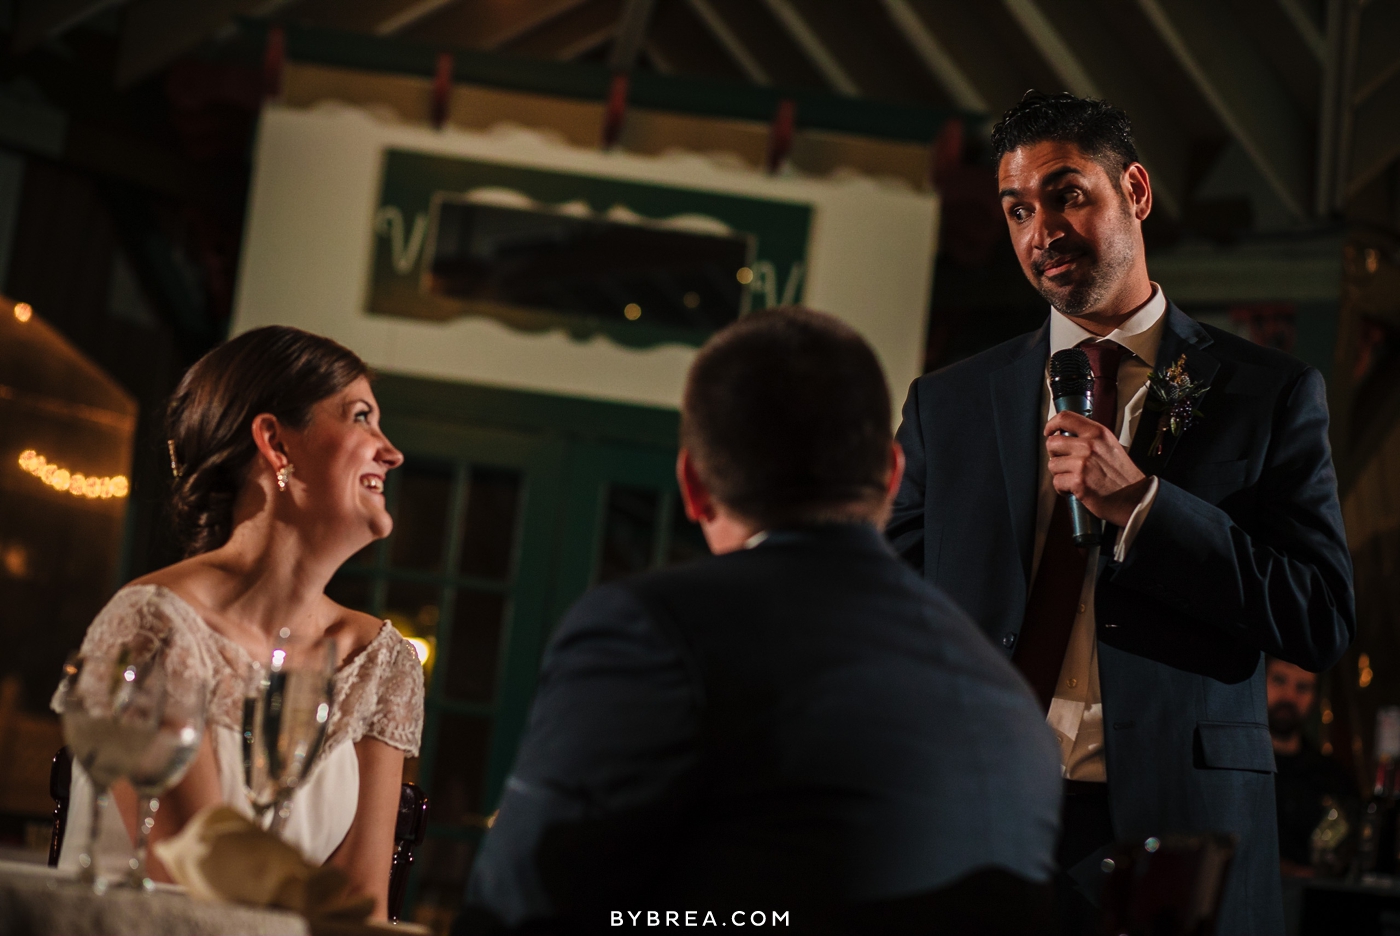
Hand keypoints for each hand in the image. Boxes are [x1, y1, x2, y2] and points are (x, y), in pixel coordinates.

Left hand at [1044, 411, 1151, 526]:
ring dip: (1060, 474)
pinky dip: (1063, 488)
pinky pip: (1056, 482)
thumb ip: (1089, 438)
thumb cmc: (1122, 475)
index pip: (1065, 418)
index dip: (1052, 424)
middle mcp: (1089, 445)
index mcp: (1098, 433)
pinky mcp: (1078, 481)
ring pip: (1052, 464)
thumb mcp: (1109, 446)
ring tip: (1075, 478)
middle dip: (1055, 455)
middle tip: (1065, 463)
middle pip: (1052, 443)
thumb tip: (1064, 435)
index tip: (1049, 431)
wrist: (1136, 498)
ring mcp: (1083, 463)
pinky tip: (1076, 489)